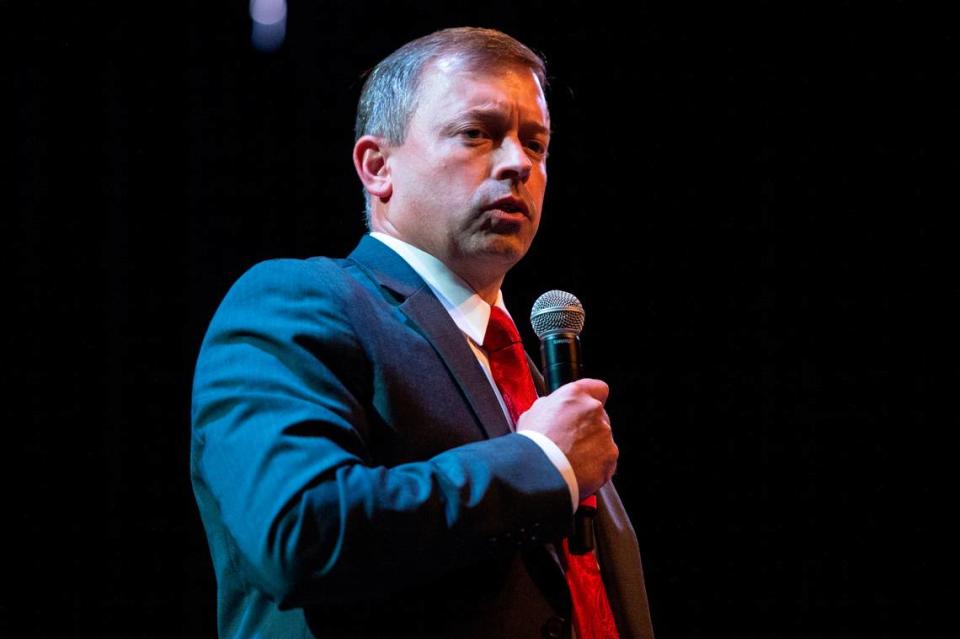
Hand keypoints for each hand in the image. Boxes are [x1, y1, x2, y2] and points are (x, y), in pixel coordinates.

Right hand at [516, 378, 617, 498]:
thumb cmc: (533, 444)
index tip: (586, 408)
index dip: (592, 398)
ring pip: (603, 440)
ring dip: (592, 448)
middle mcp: (594, 410)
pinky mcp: (610, 457)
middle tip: (570, 441)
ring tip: (570, 459)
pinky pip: (606, 461)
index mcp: (575, 395)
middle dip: (588, 428)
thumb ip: (551, 406)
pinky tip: (578, 470)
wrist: (539, 473)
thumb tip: (555, 409)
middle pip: (600, 417)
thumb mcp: (534, 413)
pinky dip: (595, 466)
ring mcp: (605, 434)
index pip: (598, 388)